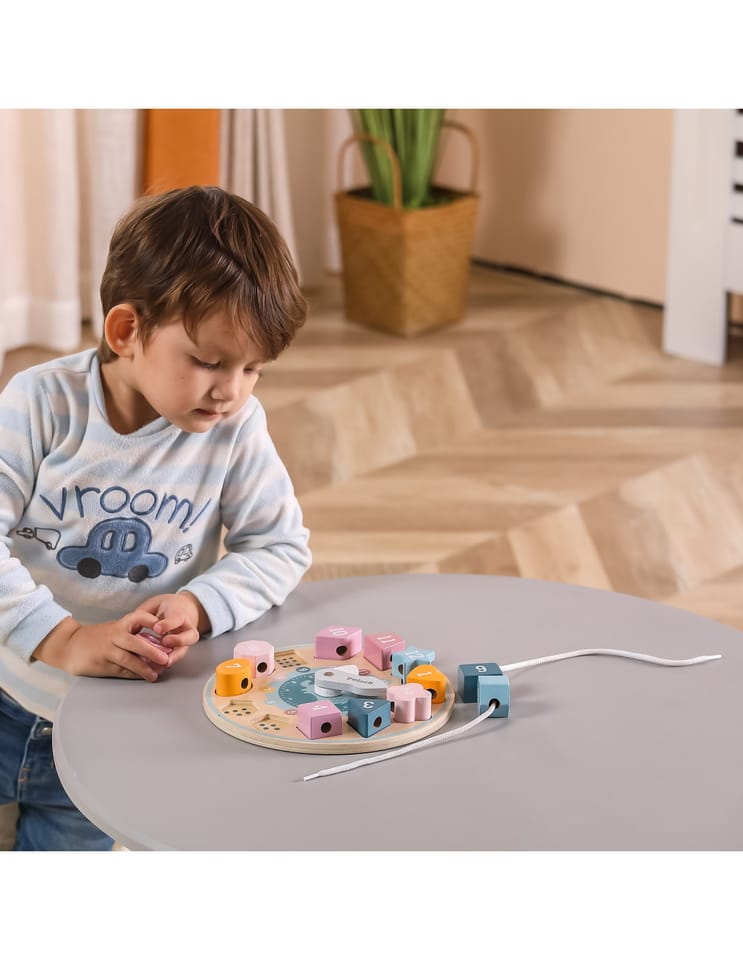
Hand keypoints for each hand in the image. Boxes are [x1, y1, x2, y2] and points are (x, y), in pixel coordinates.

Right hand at [32, 612, 169, 681]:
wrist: (69, 645)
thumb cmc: (96, 637)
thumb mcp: (114, 629)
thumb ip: (132, 634)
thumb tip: (157, 644)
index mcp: (119, 625)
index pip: (139, 618)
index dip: (152, 622)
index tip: (166, 628)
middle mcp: (114, 636)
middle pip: (136, 643)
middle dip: (152, 651)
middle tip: (166, 659)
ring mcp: (107, 651)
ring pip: (128, 660)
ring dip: (144, 668)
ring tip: (155, 675)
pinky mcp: (101, 664)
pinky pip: (120, 671)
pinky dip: (132, 675)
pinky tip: (142, 677)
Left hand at [133, 592, 208, 667]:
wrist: (184, 608)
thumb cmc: (167, 606)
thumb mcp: (156, 603)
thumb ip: (146, 612)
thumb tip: (132, 622)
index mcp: (179, 613)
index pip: (176, 619)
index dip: (167, 624)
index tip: (156, 629)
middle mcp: (186, 627)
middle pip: (190, 636)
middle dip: (178, 640)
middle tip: (165, 642)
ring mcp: (185, 639)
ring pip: (186, 649)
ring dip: (175, 656)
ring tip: (164, 662)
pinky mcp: (181, 648)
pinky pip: (178, 656)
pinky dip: (170, 661)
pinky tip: (158, 667)